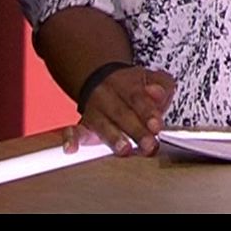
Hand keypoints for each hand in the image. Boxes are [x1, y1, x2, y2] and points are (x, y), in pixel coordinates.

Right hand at [61, 66, 175, 156]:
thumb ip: (161, 87)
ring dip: (113, 139)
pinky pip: (73, 131)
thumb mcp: (153, 81)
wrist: (104, 81)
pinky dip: (70, 139)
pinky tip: (70, 148)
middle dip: (136, 131)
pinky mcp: (83, 126)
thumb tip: (156, 92)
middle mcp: (108, 96)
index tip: (156, 126)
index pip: (137, 97)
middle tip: (149, 145)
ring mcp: (94, 111)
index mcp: (127, 83)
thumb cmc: (135, 88)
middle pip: (122, 114)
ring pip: (102, 125)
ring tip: (124, 149)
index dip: (147, 112)